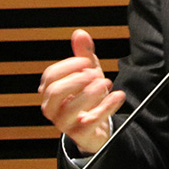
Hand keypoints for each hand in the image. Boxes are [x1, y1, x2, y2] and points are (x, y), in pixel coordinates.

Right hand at [39, 29, 125, 154]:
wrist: (96, 128)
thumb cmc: (88, 97)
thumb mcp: (88, 73)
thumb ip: (83, 55)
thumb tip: (79, 33)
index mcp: (50, 92)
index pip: (50, 75)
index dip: (69, 65)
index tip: (87, 61)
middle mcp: (53, 108)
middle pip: (55, 92)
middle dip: (76, 79)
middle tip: (94, 73)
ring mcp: (65, 123)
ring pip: (69, 109)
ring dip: (89, 93)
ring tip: (105, 83)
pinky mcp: (81, 135)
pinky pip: (89, 123)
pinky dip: (106, 108)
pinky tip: (118, 96)